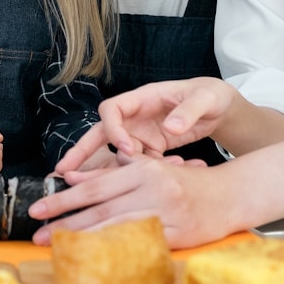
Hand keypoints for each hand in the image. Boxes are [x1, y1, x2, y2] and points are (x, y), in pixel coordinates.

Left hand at [28, 157, 235, 248]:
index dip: (63, 199)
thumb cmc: (185, 181)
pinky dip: (117, 250)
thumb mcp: (149, 167)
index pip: (94, 187)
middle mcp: (153, 188)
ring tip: (57, 248)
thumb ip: (112, 172)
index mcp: (142, 169)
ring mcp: (167, 212)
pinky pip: (142, 243)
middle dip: (65, 222)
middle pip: (100, 208)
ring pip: (117, 227)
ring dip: (84, 239)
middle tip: (36, 235)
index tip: (37, 210)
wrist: (231, 194)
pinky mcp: (179, 234)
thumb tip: (73, 177)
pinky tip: (97, 257)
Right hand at [56, 77, 239, 172]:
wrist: (220, 109)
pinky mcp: (151, 150)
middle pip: (100, 133)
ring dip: (120, 171)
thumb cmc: (210, 95)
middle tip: (63, 172)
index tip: (127, 149)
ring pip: (116, 155)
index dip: (113, 130)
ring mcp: (140, 135)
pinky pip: (140, 166)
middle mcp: (135, 117)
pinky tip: (172, 173)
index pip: (111, 110)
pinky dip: (149, 175)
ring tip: (115, 187)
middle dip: (81, 153)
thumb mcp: (205, 99)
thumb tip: (170, 128)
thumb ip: (187, 112)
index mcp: (141, 99)